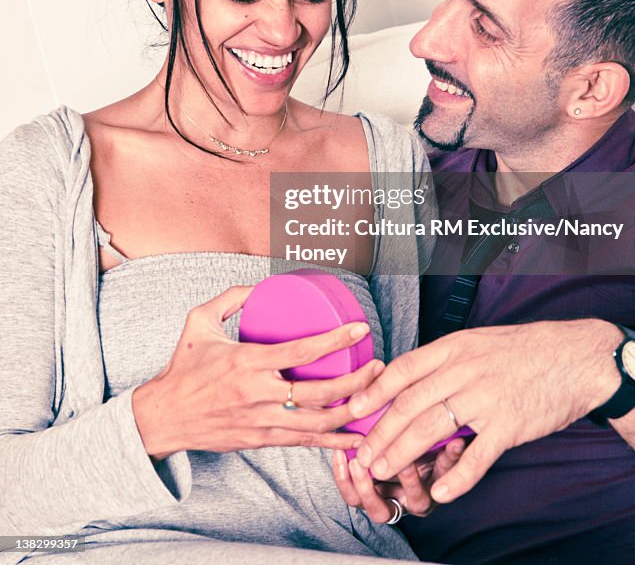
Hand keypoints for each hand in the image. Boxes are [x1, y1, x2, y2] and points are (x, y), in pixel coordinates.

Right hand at [132, 285, 383, 457]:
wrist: (162, 418)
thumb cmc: (182, 369)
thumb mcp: (198, 322)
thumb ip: (229, 299)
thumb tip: (258, 285)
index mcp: (246, 362)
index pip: (300, 352)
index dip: (334, 340)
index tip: (359, 330)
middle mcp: (257, 395)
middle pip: (318, 393)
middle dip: (355, 382)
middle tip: (378, 367)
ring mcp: (260, 422)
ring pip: (316, 424)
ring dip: (351, 413)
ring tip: (375, 399)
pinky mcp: (260, 440)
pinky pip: (303, 443)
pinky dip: (332, 443)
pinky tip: (355, 439)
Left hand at [332, 440, 465, 522]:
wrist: (413, 450)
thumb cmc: (432, 453)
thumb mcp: (444, 455)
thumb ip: (450, 453)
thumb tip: (458, 443)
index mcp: (422, 500)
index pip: (416, 499)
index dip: (409, 481)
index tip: (404, 459)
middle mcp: (398, 506)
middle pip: (382, 511)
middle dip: (369, 489)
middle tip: (363, 464)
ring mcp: (379, 500)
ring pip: (360, 504)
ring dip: (353, 484)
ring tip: (351, 460)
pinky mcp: (362, 492)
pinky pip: (348, 493)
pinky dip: (341, 476)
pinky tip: (340, 454)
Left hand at [347, 319, 620, 502]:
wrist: (577, 358)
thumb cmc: (524, 350)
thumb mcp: (479, 341)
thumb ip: (447, 360)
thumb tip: (411, 380)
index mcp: (456, 347)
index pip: (404, 369)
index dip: (375, 390)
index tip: (354, 409)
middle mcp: (466, 370)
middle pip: (411, 404)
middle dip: (381, 431)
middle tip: (363, 453)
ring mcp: (487, 397)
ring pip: (433, 429)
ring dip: (404, 453)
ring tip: (384, 470)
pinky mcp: (509, 425)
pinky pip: (477, 456)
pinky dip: (457, 477)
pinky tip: (441, 492)